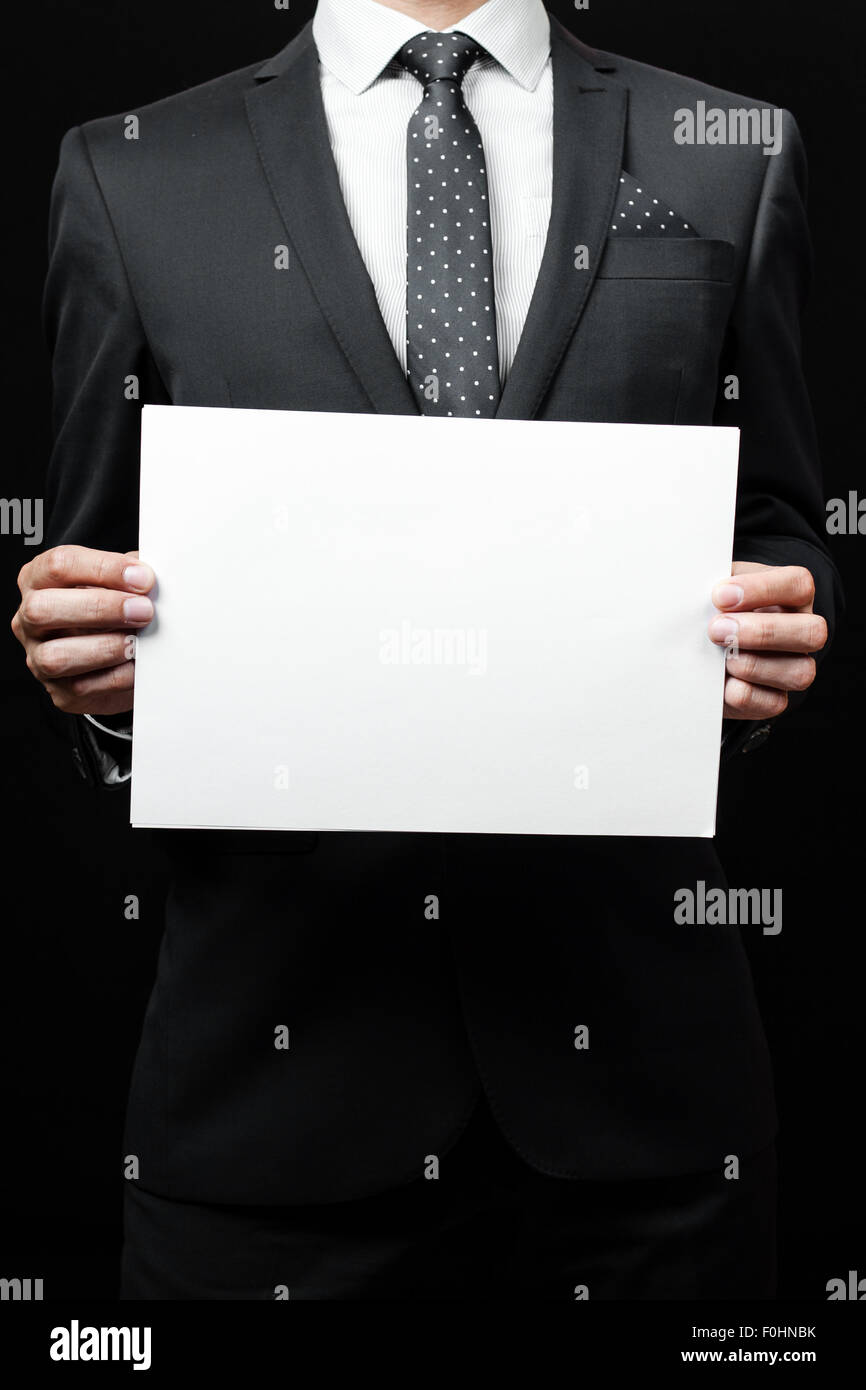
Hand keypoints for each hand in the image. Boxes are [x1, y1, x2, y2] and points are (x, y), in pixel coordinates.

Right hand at [12, 546, 155, 715]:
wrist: (118, 659)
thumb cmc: (114, 612)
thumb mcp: (118, 584)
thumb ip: (129, 575)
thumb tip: (148, 575)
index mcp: (39, 580)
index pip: (59, 565)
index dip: (104, 568)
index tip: (142, 578)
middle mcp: (30, 619)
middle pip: (43, 609)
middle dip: (100, 608)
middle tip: (142, 610)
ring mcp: (39, 658)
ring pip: (56, 656)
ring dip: (105, 647)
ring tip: (137, 641)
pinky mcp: (60, 691)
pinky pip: (83, 687)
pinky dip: (118, 675)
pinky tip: (137, 664)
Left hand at [708, 562, 826, 720]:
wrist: (694, 652)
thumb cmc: (709, 611)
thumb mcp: (711, 590)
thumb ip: (710, 586)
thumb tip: (695, 591)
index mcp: (790, 596)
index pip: (797, 584)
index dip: (762, 589)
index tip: (719, 596)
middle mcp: (801, 631)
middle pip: (812, 631)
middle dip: (762, 632)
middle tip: (716, 630)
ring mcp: (794, 667)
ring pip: (799, 672)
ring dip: (752, 665)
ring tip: (720, 658)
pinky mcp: (776, 699)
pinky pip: (773, 702)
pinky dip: (742, 693)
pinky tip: (721, 681)